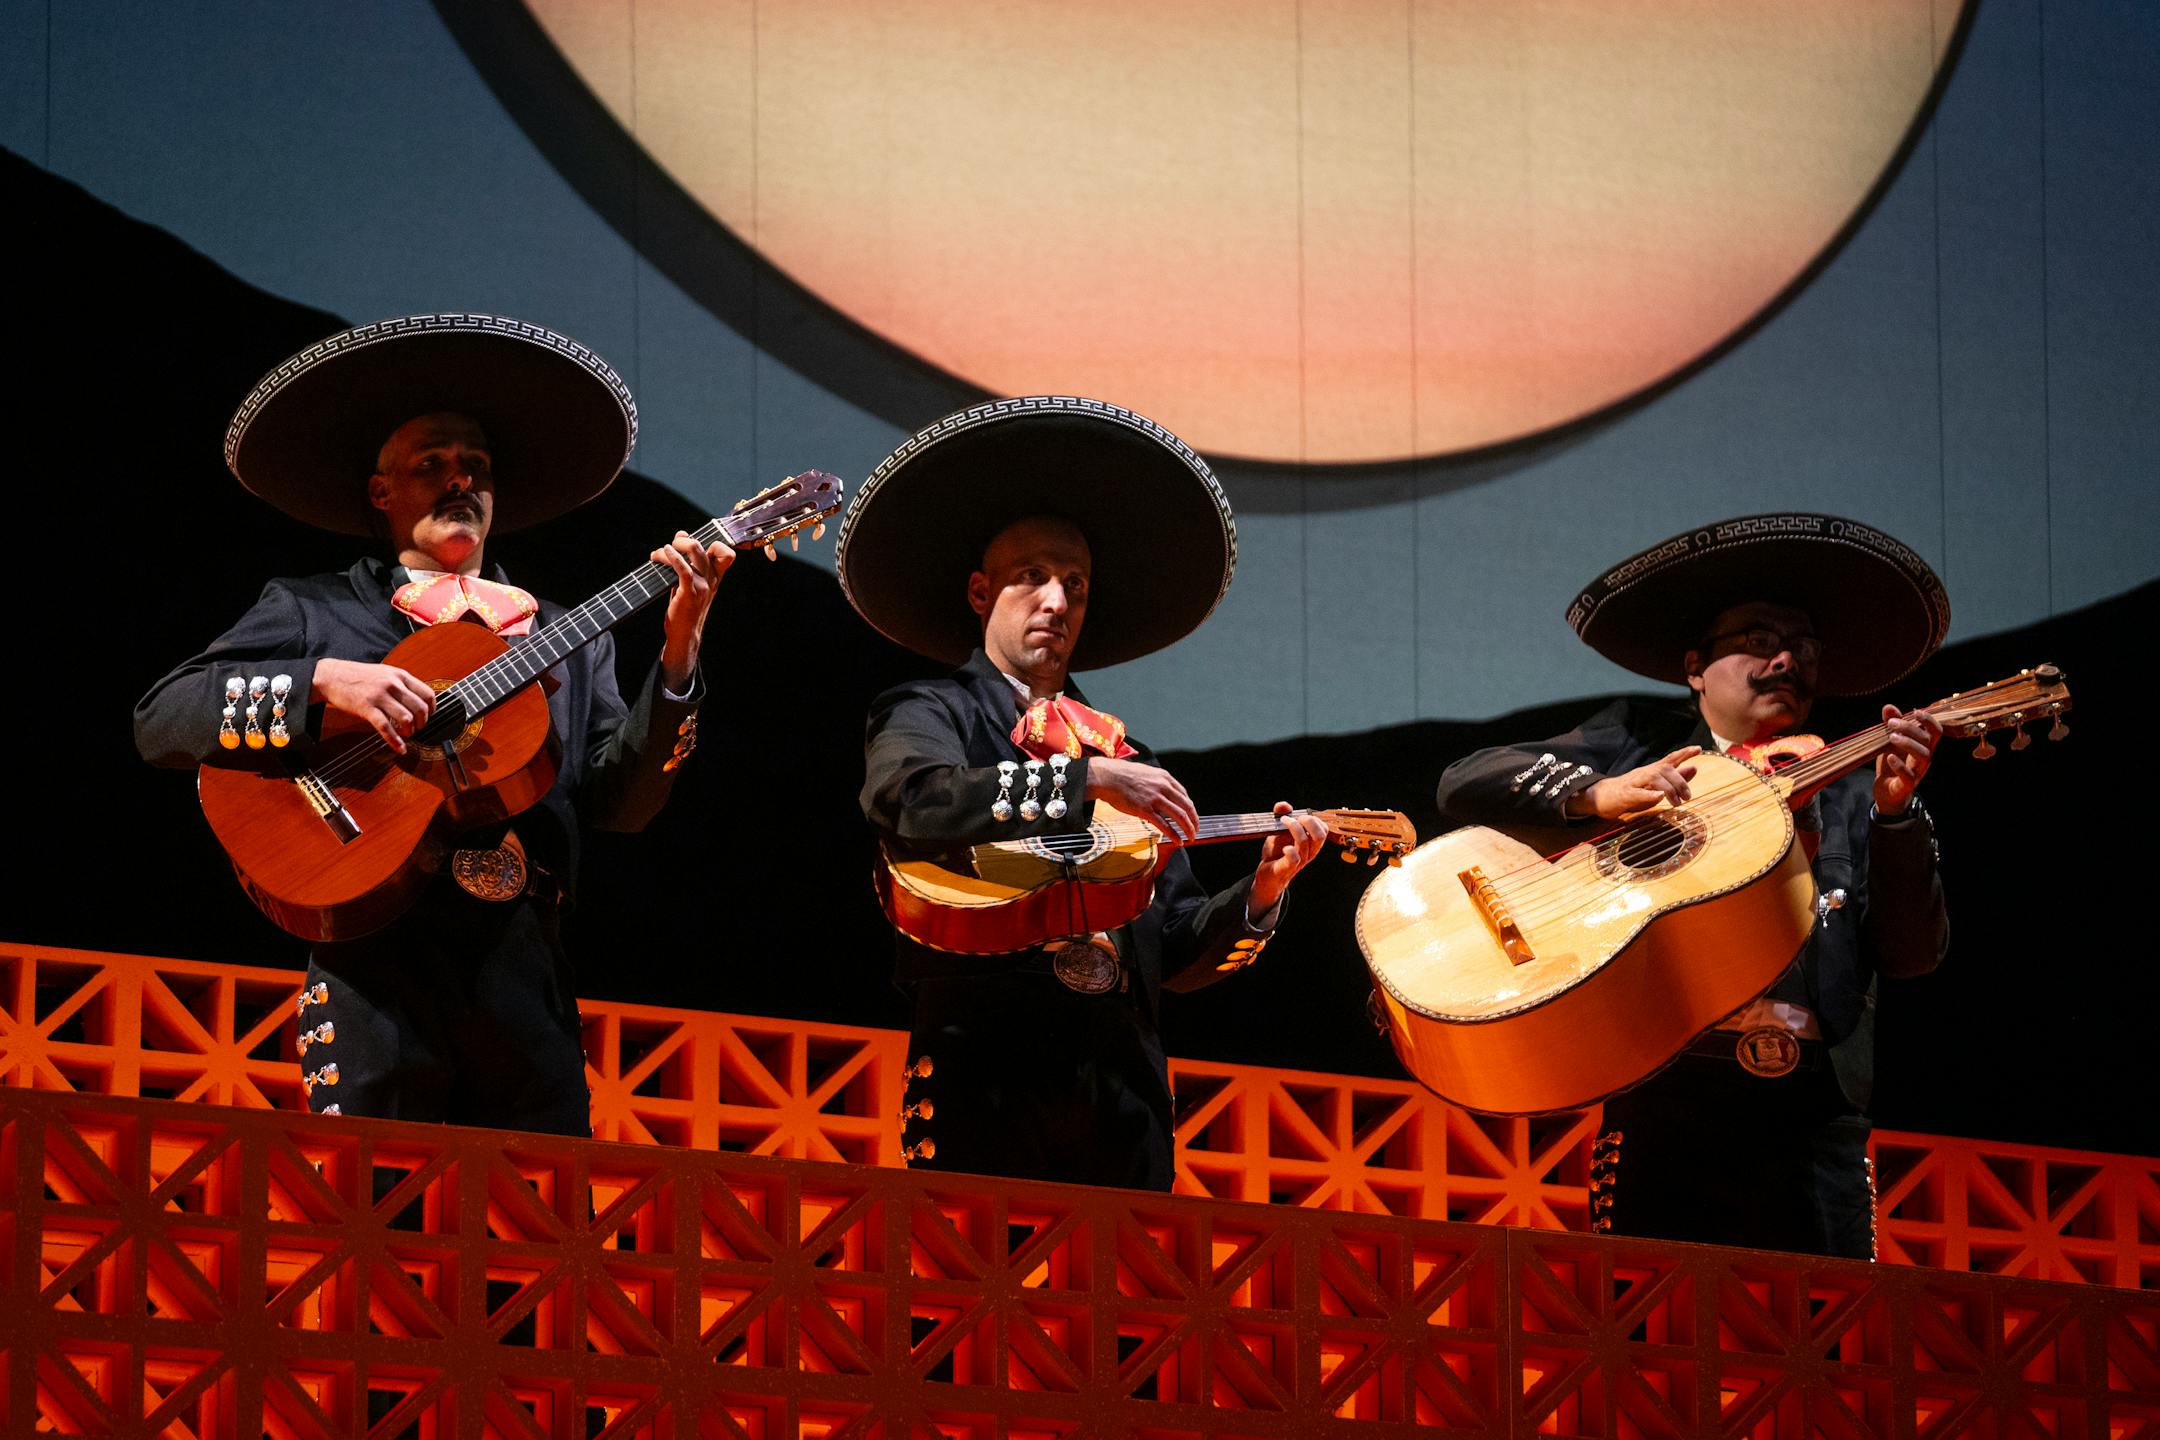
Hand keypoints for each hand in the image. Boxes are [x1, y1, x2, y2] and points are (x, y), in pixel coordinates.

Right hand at [313, 658, 435, 754]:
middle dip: (422, 723)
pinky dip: (395, 741)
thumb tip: (418, 700)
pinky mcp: (366, 708)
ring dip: (410, 731)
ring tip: (406, 734)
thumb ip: (401, 684)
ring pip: (406, 718)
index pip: (427, 693)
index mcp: (400, 675)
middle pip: (420, 708)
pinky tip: (400, 748)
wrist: (331, 676)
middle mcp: (393, 684)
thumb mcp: (385, 672)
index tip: (429, 717)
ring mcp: (379, 696)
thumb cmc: (359, 676)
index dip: (432, 709)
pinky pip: (386, 728)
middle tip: (417, 729)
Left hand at [656, 531, 734, 689]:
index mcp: (715, 577)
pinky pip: (684, 569)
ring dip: (672, 548)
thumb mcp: (692, 583)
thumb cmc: (685, 607)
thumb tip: (681, 533)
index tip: (692, 541)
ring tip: (659, 554)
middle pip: (703, 547)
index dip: (713, 542)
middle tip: (669, 547)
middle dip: (682, 541)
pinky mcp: (689, 593)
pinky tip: (662, 555)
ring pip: (693, 553)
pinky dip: (672, 558)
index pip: (728, 554)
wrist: (684, 634)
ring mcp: (702, 586)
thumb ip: (688, 560)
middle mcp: (711, 580)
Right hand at [1086, 756, 1199, 840]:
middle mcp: (1163, 787)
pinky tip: (1178, 841)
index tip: (1192, 816)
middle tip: (1195, 830)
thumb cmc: (1122, 775)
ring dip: (1188, 829)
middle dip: (1194, 820)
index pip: (1184, 795)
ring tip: (1190, 837)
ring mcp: (1155, 799)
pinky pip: (1164, 825)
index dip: (1191, 808)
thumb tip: (1162, 793)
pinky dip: (1174, 835)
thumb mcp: (1146, 773)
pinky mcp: (1145, 810)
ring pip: (1179, 816)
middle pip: (1186, 806)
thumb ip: (1157, 783)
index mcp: (1164, 778)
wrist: (1107, 777)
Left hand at [1250, 801, 1326, 916]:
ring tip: (1283, 821)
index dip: (1314, 819)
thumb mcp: (1279, 832)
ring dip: (1294, 828)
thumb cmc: (1277, 853)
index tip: (1299, 815)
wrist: (1267, 875)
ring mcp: (1299, 861)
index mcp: (1310, 844)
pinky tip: (1285, 846)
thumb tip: (1283, 805)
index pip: (1323, 830)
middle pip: (1320, 835)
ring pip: (1305, 842)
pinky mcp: (1286, 868)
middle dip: (1309, 821)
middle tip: (1295, 818)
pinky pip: (1294, 859)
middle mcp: (1308, 852)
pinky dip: (1290, 850)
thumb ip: (1282, 816)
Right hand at [1570, 746, 1700, 818]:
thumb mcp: (1655, 786)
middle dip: (1680, 781)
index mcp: (1652, 771)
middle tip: (1688, 797)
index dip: (1684, 753)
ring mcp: (1633, 783)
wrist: (1600, 797)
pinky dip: (1650, 794)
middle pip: (1665, 769)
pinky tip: (1659, 797)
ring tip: (1677, 802)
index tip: (1698, 749)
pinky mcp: (1625, 795)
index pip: (1670, 758)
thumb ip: (1675, 779)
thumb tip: (1695, 768)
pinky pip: (1639, 793)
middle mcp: (1644, 773)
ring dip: (1669, 790)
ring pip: (1654, 778)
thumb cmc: (1631, 792)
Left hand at [1873, 705, 1940, 814]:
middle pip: (1927, 740)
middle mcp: (1925, 758)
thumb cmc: (1892, 763)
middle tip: (1891, 723)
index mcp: (1924, 746)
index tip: (1915, 711)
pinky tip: (1889, 757)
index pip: (1935, 731)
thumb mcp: (1890, 742)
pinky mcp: (1907, 785)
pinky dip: (1900, 765)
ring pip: (1923, 756)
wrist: (1885, 791)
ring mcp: (1918, 772)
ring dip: (1908, 743)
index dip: (1929, 720)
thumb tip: (1888, 706)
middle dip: (1910, 728)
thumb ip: (1891, 725)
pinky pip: (1909, 776)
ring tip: (1891, 737)